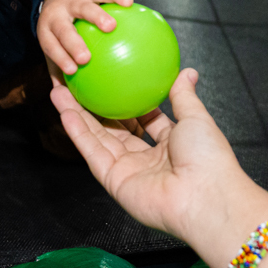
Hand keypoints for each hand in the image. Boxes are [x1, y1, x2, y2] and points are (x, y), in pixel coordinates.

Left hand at [38, 0, 132, 74]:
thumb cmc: (61, 31)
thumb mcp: (56, 47)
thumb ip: (63, 73)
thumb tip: (73, 102)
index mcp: (48, 32)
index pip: (51, 46)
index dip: (60, 58)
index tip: (73, 71)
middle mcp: (58, 15)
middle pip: (64, 29)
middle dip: (73, 42)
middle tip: (86, 57)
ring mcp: (73, 0)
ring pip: (84, 7)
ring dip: (96, 16)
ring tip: (110, 26)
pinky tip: (129, 3)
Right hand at [50, 68, 255, 242]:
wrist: (205, 196)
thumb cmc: (208, 158)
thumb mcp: (195, 118)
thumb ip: (183, 95)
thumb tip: (186, 71)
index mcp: (169, 144)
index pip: (142, 120)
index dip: (124, 101)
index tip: (109, 81)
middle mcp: (147, 158)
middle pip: (113, 129)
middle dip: (93, 107)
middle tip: (76, 85)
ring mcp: (129, 170)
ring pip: (98, 138)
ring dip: (76, 115)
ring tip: (59, 91)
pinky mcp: (114, 182)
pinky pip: (94, 153)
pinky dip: (78, 133)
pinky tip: (65, 112)